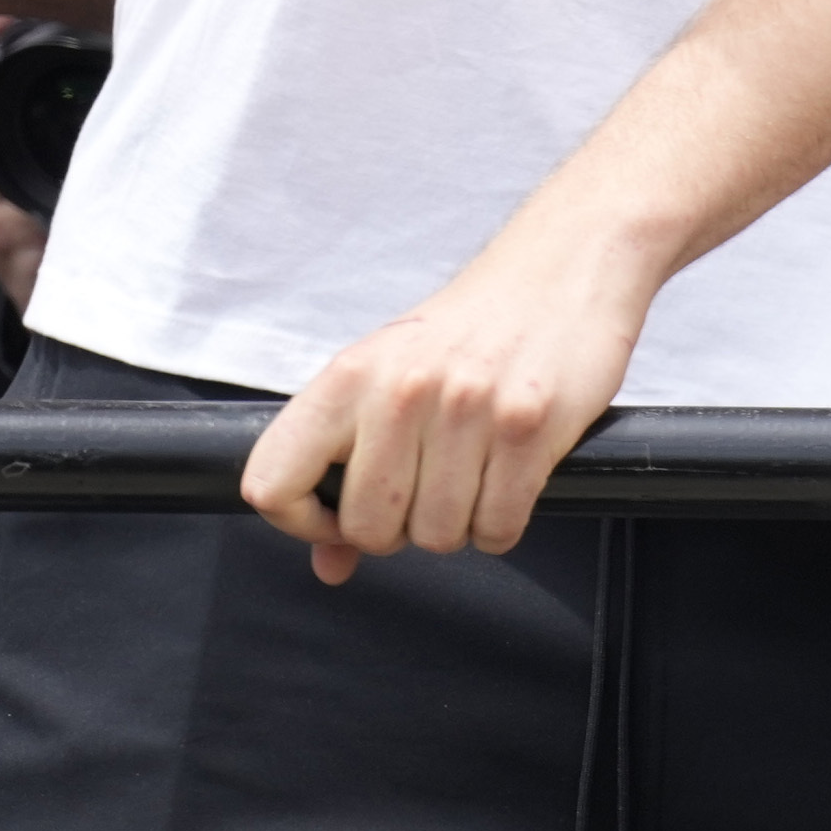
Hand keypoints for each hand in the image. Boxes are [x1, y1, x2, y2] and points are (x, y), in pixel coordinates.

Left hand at [237, 222, 651, 585]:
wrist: (560, 267)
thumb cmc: (467, 330)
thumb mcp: (387, 378)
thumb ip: (346, 467)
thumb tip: (329, 563)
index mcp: (349, 376)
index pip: (271, 482)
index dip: (300, 522)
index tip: (336, 516)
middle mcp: (400, 390)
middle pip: (367, 529)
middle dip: (398, 528)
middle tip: (424, 487)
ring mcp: (466, 408)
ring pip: (437, 537)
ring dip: (456, 523)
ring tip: (471, 472)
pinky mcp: (528, 426)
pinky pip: (498, 530)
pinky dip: (501, 523)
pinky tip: (506, 478)